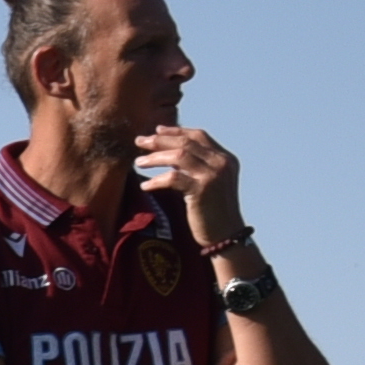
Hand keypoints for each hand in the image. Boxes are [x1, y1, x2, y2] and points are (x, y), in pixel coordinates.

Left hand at [137, 125, 249, 255]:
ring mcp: (213, 175)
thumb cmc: (213, 210)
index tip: (156, 130)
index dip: (177, 131)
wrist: (226, 234)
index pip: (199, 136)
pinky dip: (156, 181)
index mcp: (225, 158)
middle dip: (160, 140)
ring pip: (179, 156)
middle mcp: (222, 163)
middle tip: (139, 141)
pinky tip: (145, 186)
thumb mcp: (208, 182)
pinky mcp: (203, 190)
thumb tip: (168, 152)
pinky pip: (173, 178)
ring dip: (155, 158)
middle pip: (186, 142)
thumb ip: (196, 165)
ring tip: (138, 162)